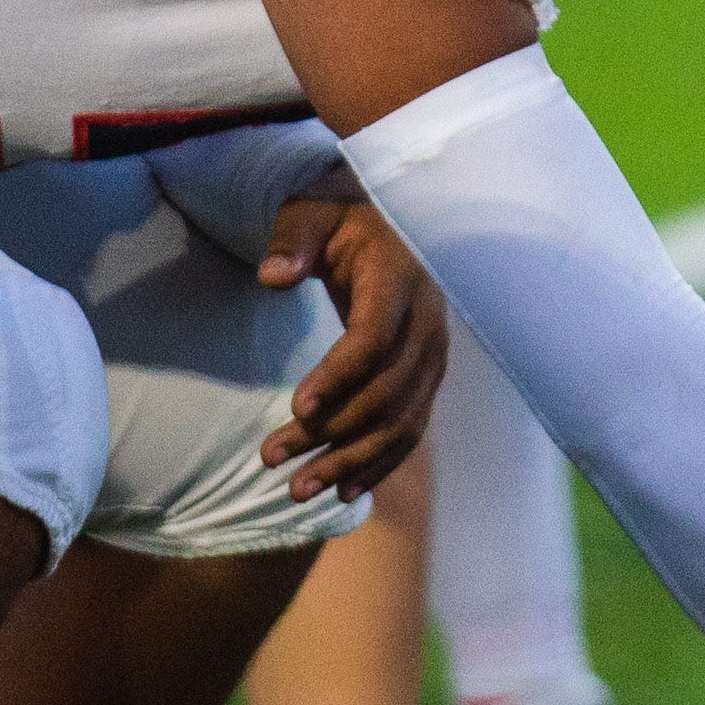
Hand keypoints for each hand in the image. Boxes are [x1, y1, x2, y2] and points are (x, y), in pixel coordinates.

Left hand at [258, 194, 446, 501]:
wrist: (392, 227)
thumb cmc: (342, 219)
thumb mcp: (312, 213)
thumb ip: (293, 240)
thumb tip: (273, 276)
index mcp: (400, 282)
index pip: (374, 339)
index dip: (338, 377)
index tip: (296, 407)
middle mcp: (427, 325)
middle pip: (384, 393)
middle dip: (329, 433)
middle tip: (271, 459)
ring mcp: (433, 357)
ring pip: (399, 422)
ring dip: (350, 461)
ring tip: (298, 490)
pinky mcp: (427, 378)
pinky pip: (410, 429)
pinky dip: (380, 463)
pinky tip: (343, 490)